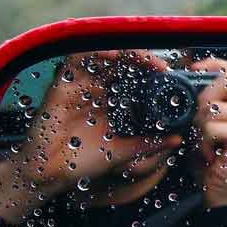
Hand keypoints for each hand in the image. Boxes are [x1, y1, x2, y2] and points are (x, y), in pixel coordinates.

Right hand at [0, 50, 182, 222]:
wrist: (50, 175)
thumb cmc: (82, 161)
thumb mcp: (124, 151)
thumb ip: (149, 143)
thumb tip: (177, 139)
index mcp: (111, 99)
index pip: (133, 75)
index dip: (151, 70)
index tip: (168, 75)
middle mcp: (96, 87)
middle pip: (121, 61)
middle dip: (143, 59)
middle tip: (161, 67)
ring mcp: (79, 84)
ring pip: (103, 54)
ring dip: (125, 53)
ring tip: (145, 60)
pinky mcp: (62, 84)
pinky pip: (77, 58)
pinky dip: (95, 52)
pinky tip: (112, 55)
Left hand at [190, 58, 226, 207]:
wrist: (224, 195)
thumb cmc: (214, 162)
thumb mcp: (208, 127)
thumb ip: (206, 104)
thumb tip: (187, 81)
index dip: (213, 65)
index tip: (193, 71)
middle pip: (225, 82)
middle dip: (202, 100)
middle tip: (197, 125)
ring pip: (212, 108)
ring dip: (198, 129)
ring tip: (205, 146)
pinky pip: (211, 127)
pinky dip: (202, 142)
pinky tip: (210, 155)